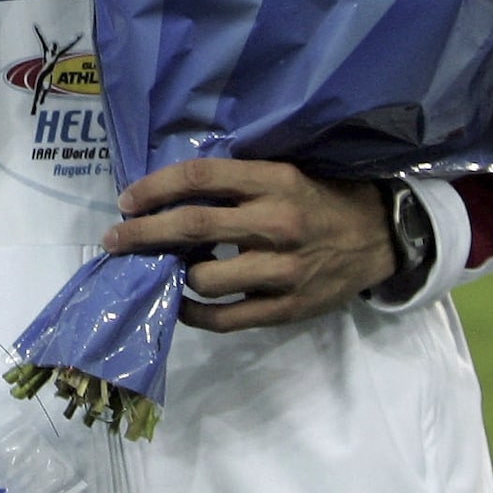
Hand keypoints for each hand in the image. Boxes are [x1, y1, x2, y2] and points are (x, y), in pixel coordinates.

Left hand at [102, 157, 393, 330]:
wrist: (379, 237)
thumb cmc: (320, 200)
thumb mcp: (284, 173)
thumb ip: (236, 181)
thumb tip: (169, 192)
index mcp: (274, 181)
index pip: (200, 178)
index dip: (155, 188)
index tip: (126, 200)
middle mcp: (276, 223)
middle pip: (192, 226)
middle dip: (142, 233)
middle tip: (113, 238)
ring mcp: (283, 270)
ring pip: (204, 279)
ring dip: (172, 274)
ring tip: (162, 268)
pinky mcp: (287, 308)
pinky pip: (225, 319)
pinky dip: (194, 313)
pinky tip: (181, 301)